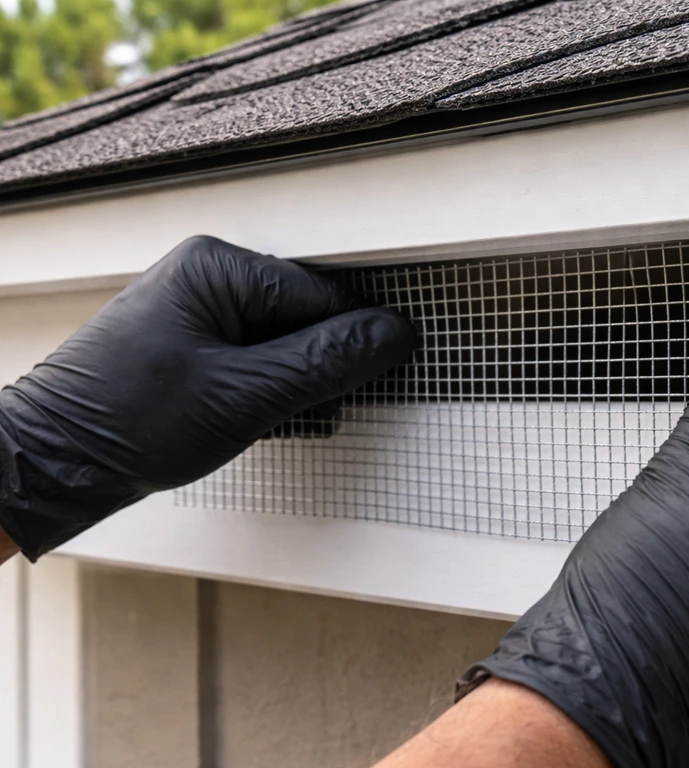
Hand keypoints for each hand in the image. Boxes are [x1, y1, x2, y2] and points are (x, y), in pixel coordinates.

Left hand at [0, 236, 414, 559]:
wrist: (57, 462)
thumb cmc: (126, 423)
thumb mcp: (245, 396)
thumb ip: (327, 362)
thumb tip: (392, 334)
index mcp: (220, 268)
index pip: (325, 296)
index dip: (349, 346)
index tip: (360, 385)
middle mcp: (211, 276)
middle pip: (308, 317)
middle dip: (314, 369)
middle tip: (291, 411)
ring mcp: (202, 308)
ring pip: (287, 342)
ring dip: (291, 384)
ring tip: (257, 418)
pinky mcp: (198, 340)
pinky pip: (260, 356)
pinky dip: (267, 390)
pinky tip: (247, 417)